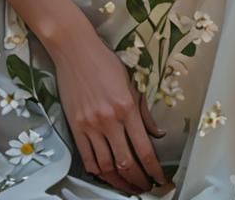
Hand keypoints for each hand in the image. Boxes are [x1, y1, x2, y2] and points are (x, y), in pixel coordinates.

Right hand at [50, 34, 170, 195]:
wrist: (74, 49)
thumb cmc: (104, 61)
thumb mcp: (131, 81)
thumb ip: (144, 111)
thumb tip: (157, 134)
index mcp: (127, 107)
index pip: (144, 149)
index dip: (154, 170)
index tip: (160, 179)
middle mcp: (109, 119)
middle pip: (126, 163)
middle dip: (139, 181)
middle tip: (146, 187)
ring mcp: (90, 124)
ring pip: (107, 166)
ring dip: (120, 182)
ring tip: (128, 187)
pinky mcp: (75, 126)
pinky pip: (87, 157)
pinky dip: (98, 171)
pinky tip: (106, 174)